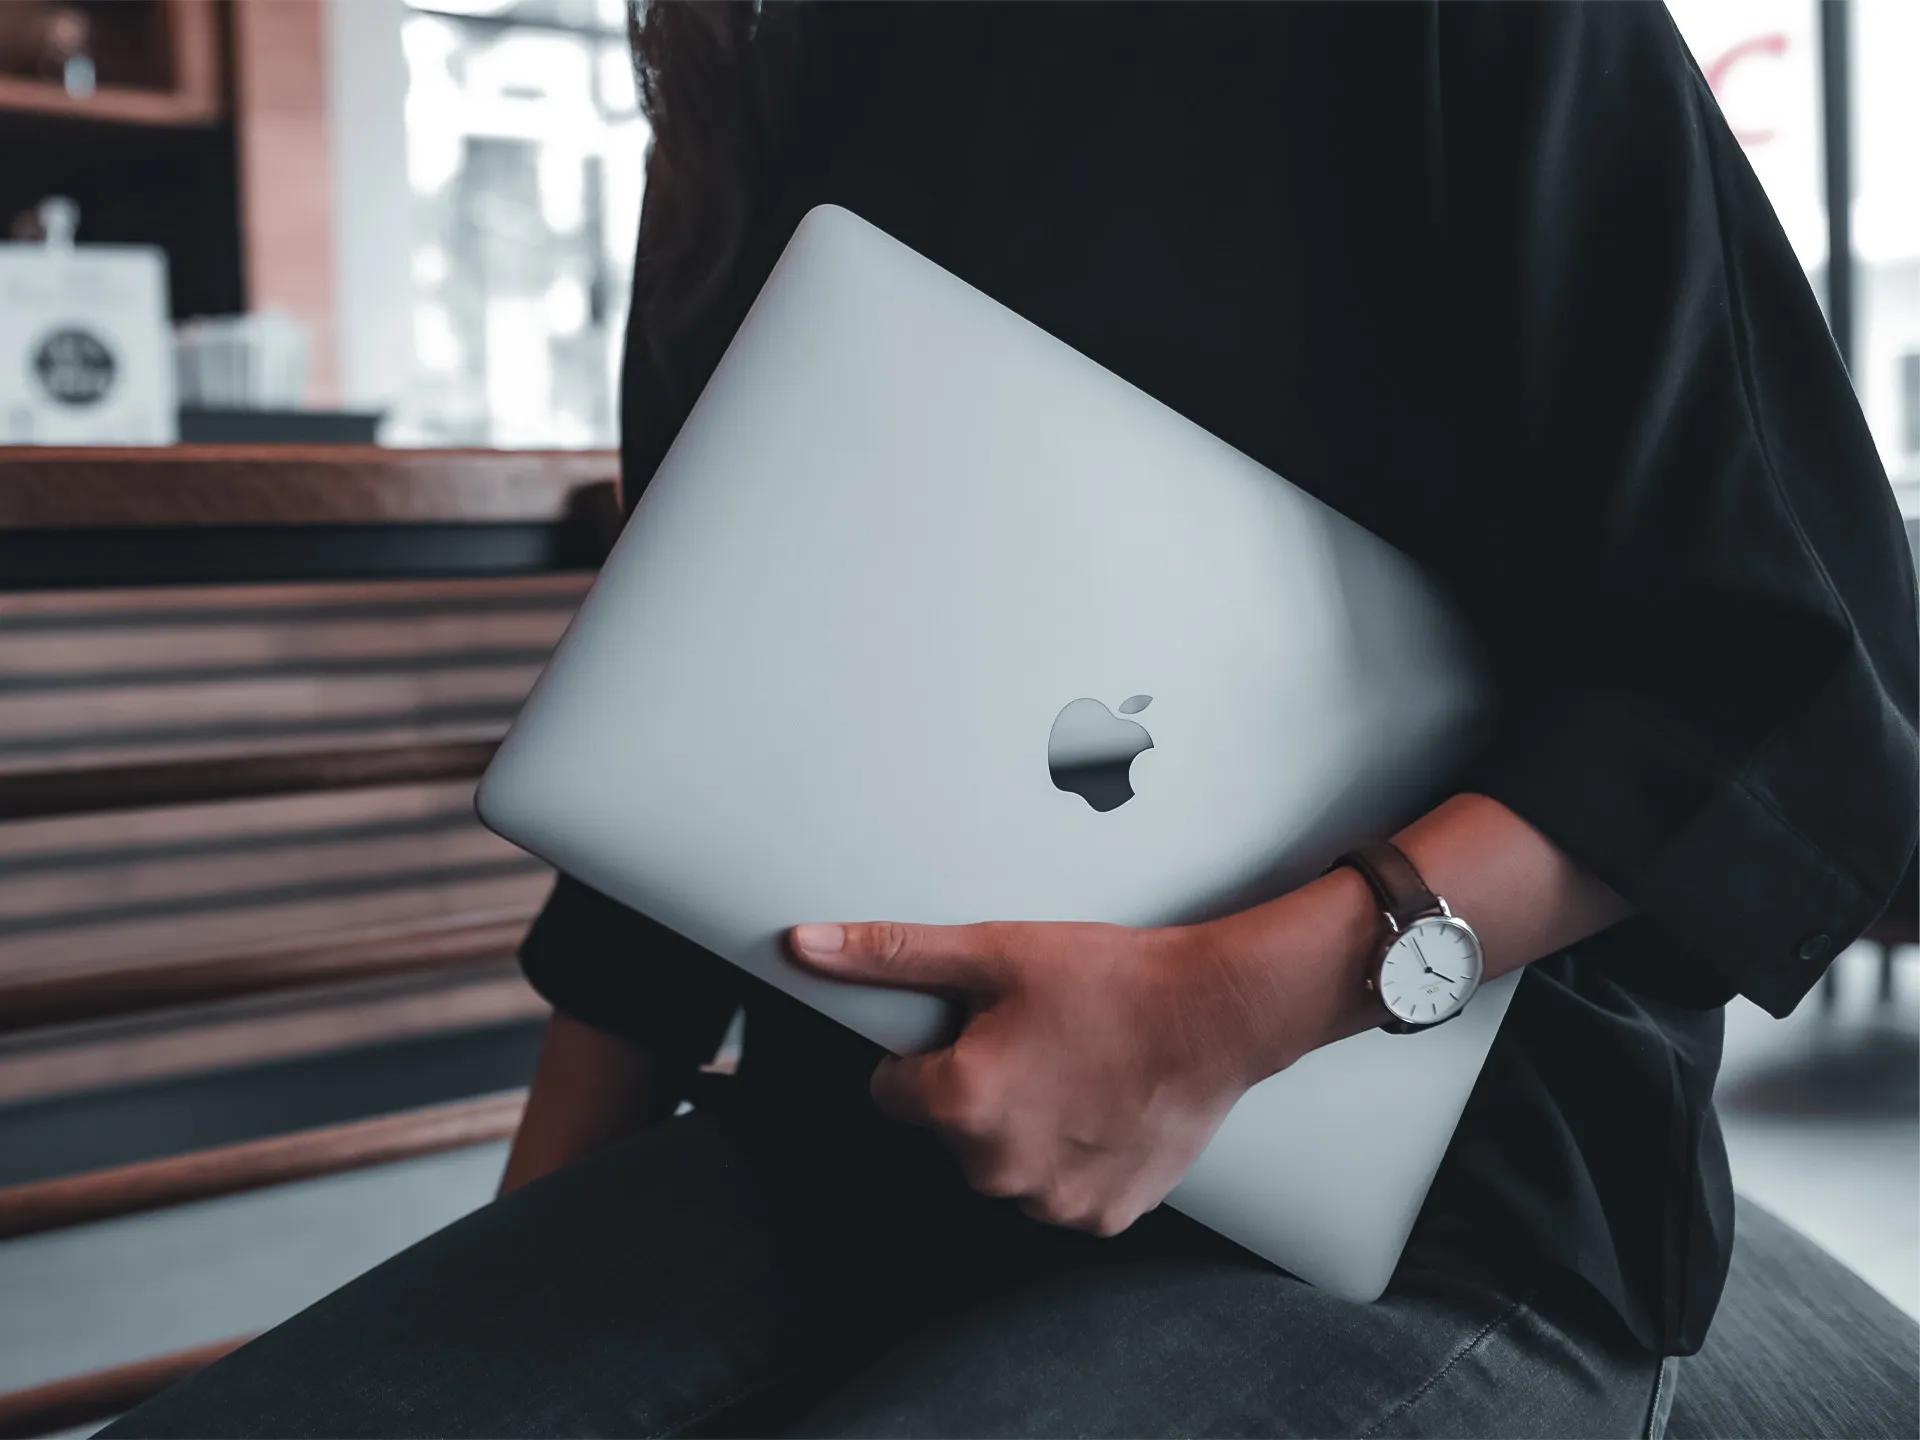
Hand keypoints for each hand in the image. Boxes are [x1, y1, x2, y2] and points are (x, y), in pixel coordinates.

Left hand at [787, 880, 1377, 1236]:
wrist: (1217, 1012)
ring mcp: (1053, 1200)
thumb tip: (808, 947)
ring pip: (1005, 1165)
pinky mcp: (1100, 1217)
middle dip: (979, 1091)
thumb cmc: (1114, 982)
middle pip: (951, 1131)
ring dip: (1025, 1127)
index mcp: (961, 1104)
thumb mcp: (991, 953)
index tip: (973, 1032)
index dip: (926, 1056)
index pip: (891, 1092)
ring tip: (1074, 1070)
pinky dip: (1073, 1156)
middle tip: (1034, 1041)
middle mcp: (999, 1168)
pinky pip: (1060, 1191)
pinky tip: (1101, 1106)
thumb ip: (890, 954)